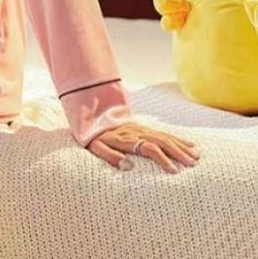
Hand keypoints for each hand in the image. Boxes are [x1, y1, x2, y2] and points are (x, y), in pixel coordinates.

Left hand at [85, 122, 200, 172]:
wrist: (94, 118)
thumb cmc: (95, 137)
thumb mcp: (97, 148)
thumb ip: (110, 156)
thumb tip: (127, 166)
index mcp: (127, 139)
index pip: (149, 147)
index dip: (162, 158)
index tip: (174, 171)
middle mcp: (138, 132)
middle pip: (161, 141)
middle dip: (178, 152)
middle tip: (192, 164)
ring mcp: (143, 129)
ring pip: (165, 136)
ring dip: (181, 146)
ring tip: (196, 157)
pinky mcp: (145, 128)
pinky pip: (164, 133)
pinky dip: (178, 139)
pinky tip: (190, 145)